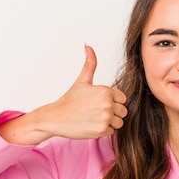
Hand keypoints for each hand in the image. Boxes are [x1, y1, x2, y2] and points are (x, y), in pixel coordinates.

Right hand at [0, 45, 127, 144]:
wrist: (55, 117)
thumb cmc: (69, 100)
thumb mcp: (82, 81)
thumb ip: (90, 64)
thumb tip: (88, 46)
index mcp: (105, 91)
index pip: (123, 98)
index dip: (113, 101)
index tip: (100, 103)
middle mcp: (107, 104)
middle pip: (123, 111)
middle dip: (112, 113)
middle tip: (96, 112)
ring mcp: (105, 117)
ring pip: (119, 122)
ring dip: (109, 123)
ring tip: (94, 119)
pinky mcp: (102, 130)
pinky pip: (112, 132)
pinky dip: (103, 131)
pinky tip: (91, 125)